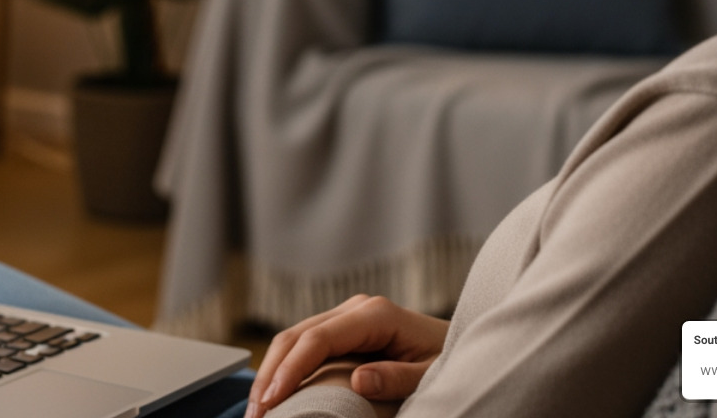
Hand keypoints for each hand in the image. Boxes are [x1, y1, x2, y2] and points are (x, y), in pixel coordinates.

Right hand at [244, 295, 448, 417]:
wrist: (462, 346)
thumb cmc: (449, 361)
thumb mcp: (433, 374)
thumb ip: (398, 378)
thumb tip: (359, 381)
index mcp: (376, 314)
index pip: (318, 337)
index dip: (291, 369)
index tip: (272, 401)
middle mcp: (355, 309)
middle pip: (296, 335)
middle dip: (270, 373)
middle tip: (254, 414)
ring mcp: (346, 317)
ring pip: (293, 338)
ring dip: (271, 372)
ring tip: (257, 409)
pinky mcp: (342, 330)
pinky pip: (305, 345)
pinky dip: (284, 368)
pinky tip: (273, 392)